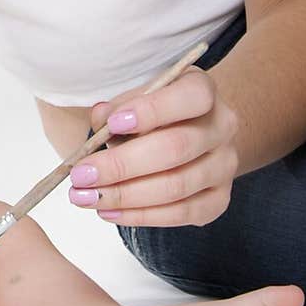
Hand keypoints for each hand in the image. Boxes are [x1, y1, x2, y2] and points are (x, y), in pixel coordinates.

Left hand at [68, 65, 238, 226]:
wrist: (192, 134)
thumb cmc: (153, 113)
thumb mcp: (136, 98)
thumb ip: (118, 107)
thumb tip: (101, 119)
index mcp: (202, 90)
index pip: (190, 97)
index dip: (151, 111)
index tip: (111, 124)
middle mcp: (222, 127)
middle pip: (176, 148)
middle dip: (122, 165)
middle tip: (81, 175)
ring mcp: (224, 166)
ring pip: (176, 186)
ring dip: (124, 195)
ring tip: (85, 197)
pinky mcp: (218, 200)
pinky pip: (180, 214)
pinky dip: (140, 215)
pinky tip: (109, 211)